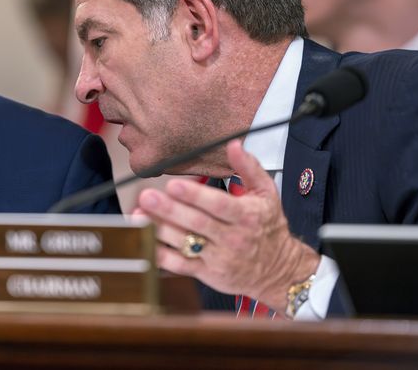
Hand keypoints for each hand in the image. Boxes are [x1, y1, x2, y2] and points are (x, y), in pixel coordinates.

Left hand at [134, 140, 319, 311]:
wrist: (279, 271)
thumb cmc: (268, 227)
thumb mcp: (267, 193)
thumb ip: (249, 167)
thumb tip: (234, 144)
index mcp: (246, 216)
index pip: (218, 205)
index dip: (195, 196)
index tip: (173, 184)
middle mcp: (232, 238)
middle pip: (197, 223)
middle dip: (169, 210)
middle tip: (147, 196)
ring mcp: (218, 258)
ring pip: (185, 243)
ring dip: (159, 229)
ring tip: (138, 215)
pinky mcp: (207, 274)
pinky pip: (180, 265)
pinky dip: (160, 255)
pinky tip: (144, 240)